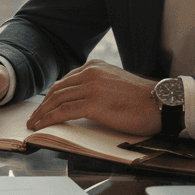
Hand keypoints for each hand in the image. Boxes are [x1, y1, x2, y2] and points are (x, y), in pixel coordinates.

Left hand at [27, 60, 159, 134]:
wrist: (161, 104)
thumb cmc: (144, 99)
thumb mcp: (116, 84)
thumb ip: (99, 86)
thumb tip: (84, 99)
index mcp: (95, 66)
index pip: (66, 81)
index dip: (51, 95)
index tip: (44, 106)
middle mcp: (90, 73)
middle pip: (58, 90)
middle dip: (43, 105)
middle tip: (34, 117)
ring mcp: (91, 87)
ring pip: (57, 100)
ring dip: (42, 114)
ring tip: (35, 124)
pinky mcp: (93, 104)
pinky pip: (64, 112)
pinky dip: (49, 120)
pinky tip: (43, 127)